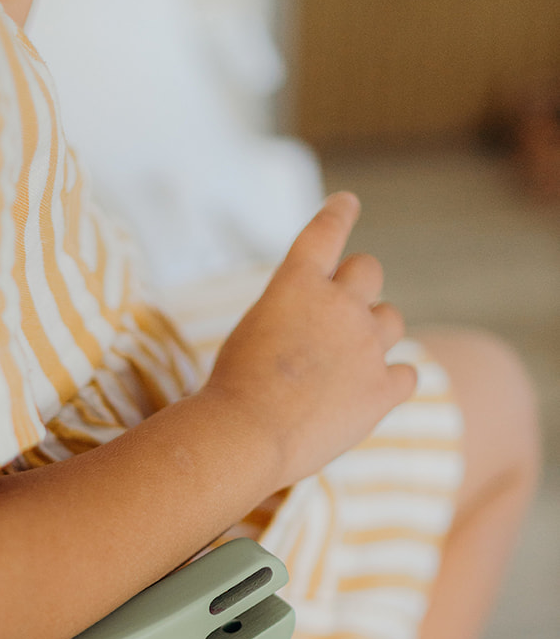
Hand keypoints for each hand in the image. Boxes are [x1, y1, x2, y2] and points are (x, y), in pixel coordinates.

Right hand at [204, 194, 416, 489]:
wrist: (247, 435)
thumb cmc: (233, 390)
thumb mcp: (250, 335)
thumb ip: (290, 321)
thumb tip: (320, 339)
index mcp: (297, 284)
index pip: (326, 231)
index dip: (339, 213)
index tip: (347, 202)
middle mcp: (339, 305)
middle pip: (369, 270)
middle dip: (358, 284)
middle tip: (343, 308)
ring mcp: (367, 347)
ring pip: (391, 319)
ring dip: (375, 331)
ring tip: (348, 360)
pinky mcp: (382, 389)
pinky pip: (406, 373)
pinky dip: (391, 380)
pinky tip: (370, 393)